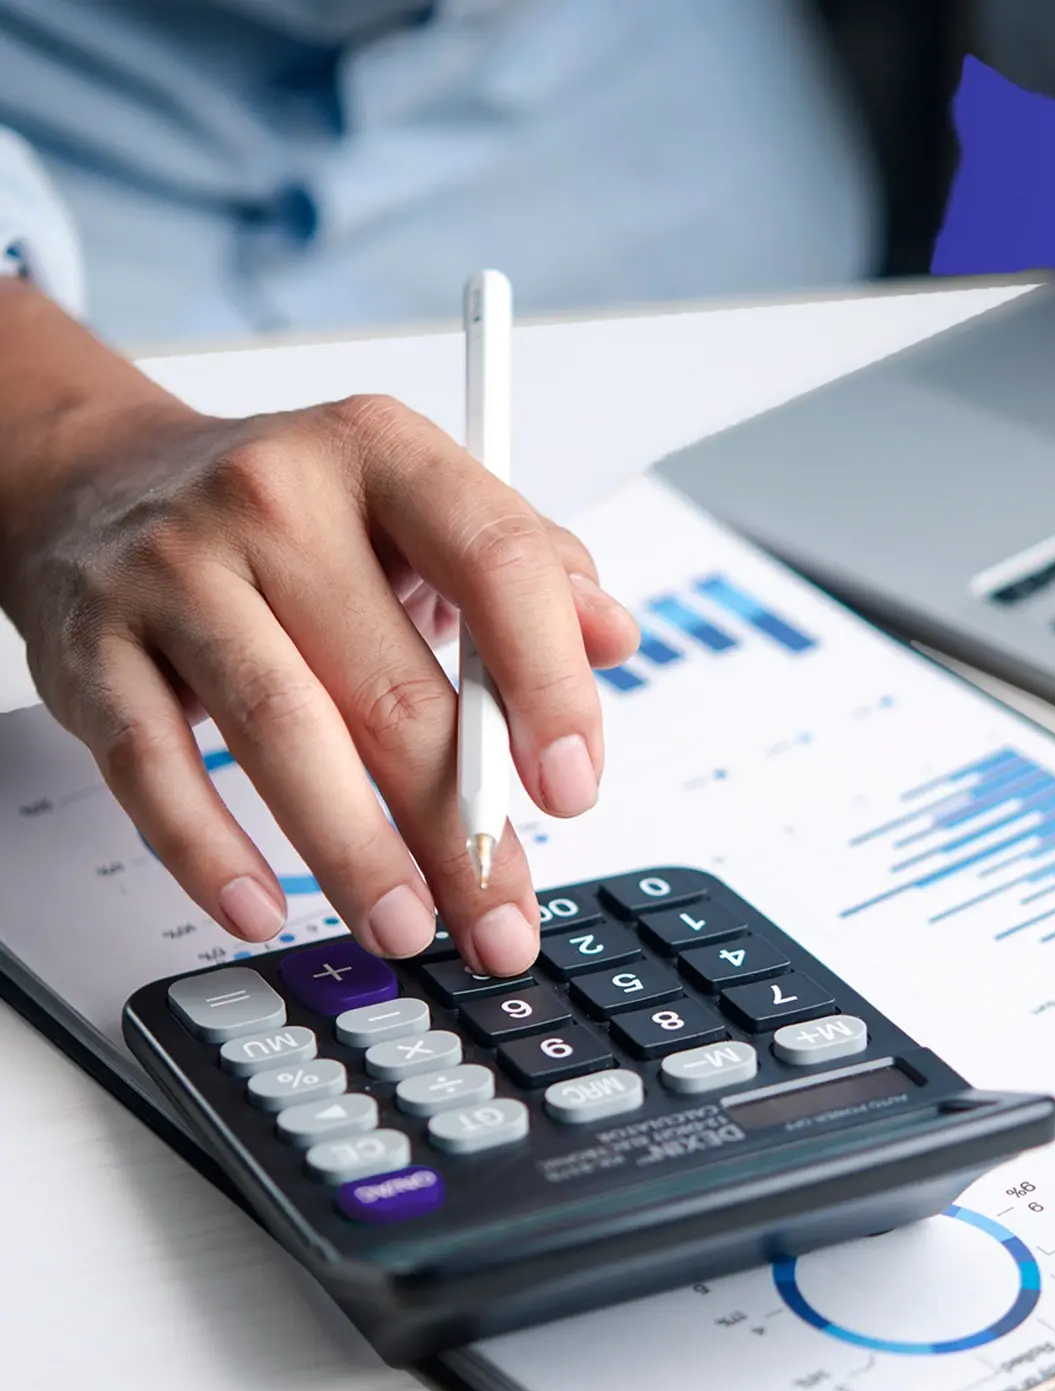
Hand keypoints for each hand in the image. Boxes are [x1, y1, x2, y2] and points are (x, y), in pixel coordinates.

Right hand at [0, 284, 638, 974]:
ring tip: (406, 924)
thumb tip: (614, 637)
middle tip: (501, 914)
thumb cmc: (293, 516)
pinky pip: (153, 768)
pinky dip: (209, 850)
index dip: (550, 684)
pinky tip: (260, 909)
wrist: (102, 482)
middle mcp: (275, 502)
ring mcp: (174, 574)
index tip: (573, 787)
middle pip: (393, 686)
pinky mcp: (92, 650)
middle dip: (461, 823)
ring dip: (354, 852)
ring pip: (283, 732)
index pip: (496, 562)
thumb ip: (530, 568)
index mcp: (381, 455)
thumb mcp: (420, 508)